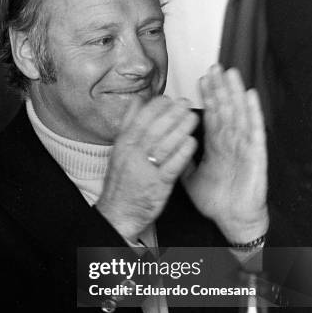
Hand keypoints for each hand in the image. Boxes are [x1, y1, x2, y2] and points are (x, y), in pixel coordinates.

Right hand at [96, 95, 196, 240]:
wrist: (118, 213)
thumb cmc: (121, 182)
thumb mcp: (119, 150)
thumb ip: (128, 124)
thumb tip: (137, 102)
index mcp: (124, 144)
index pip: (140, 118)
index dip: (157, 106)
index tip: (169, 99)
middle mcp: (133, 155)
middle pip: (155, 128)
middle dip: (172, 112)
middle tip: (186, 103)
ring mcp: (145, 170)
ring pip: (165, 144)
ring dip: (181, 128)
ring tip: (193, 118)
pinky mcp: (158, 185)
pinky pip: (173, 165)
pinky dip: (183, 152)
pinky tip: (192, 142)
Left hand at [183, 66, 268, 242]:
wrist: (231, 218)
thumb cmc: (216, 199)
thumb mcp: (191, 177)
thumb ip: (181, 160)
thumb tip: (168, 147)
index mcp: (217, 146)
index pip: (212, 115)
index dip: (208, 97)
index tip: (201, 79)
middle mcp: (230, 142)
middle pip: (226, 109)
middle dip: (220, 88)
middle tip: (215, 66)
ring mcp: (243, 146)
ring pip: (239, 113)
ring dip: (235, 93)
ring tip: (230, 73)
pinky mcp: (254, 154)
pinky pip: (254, 130)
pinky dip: (253, 112)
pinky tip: (251, 96)